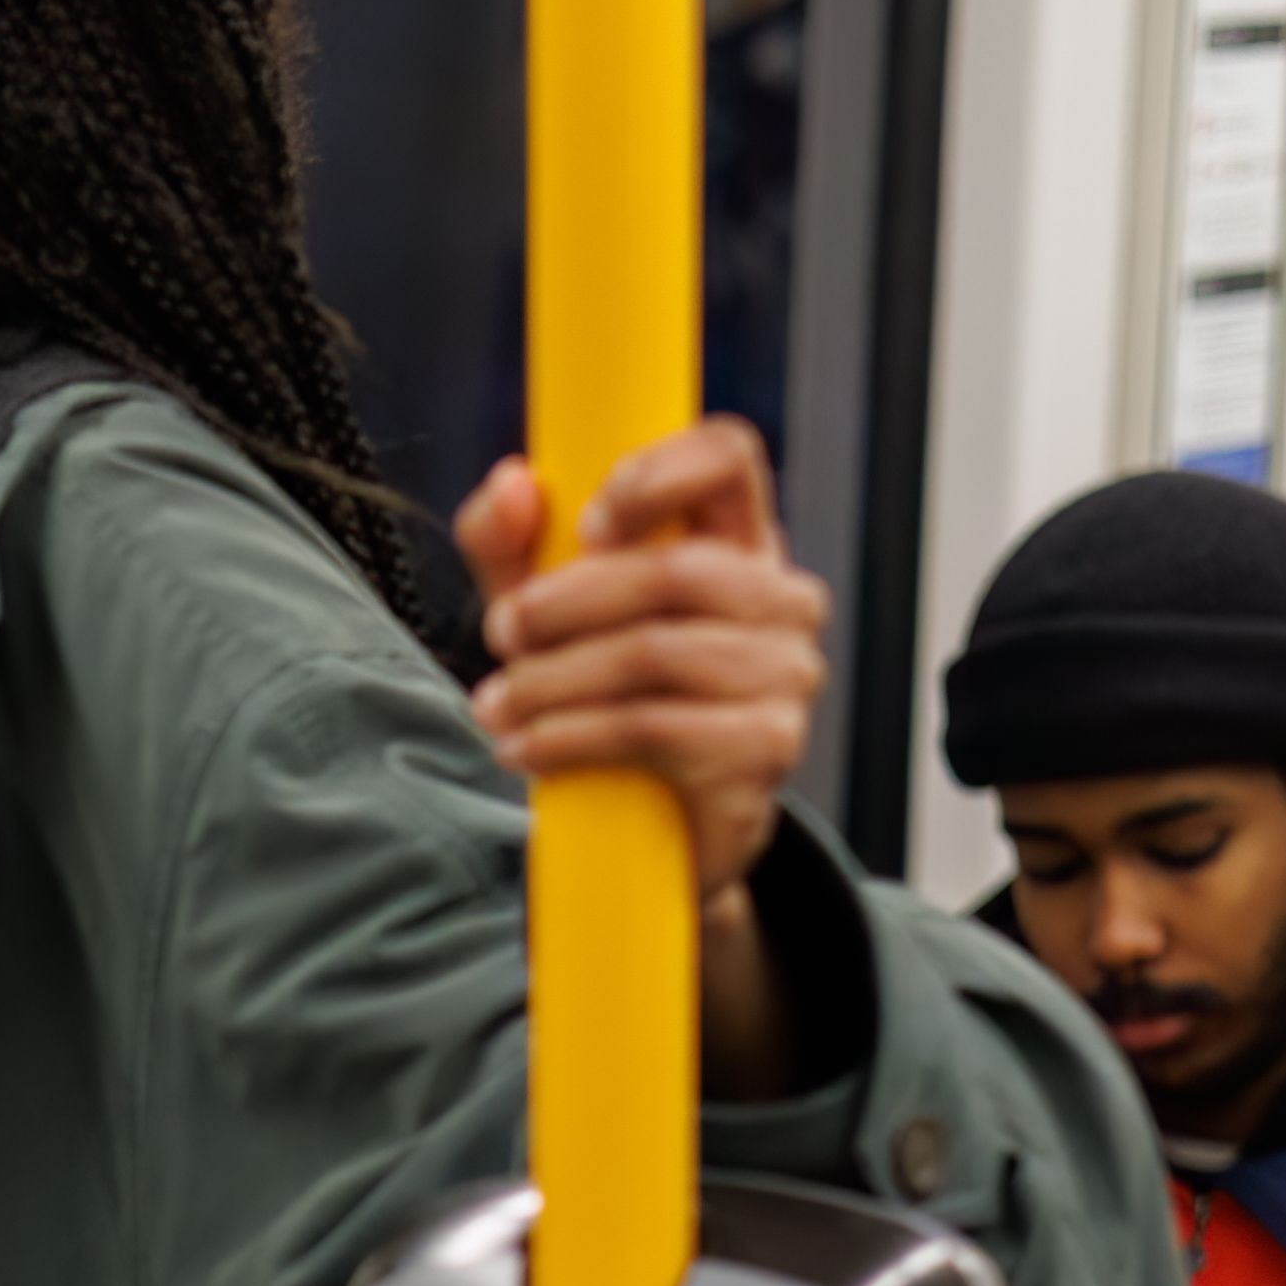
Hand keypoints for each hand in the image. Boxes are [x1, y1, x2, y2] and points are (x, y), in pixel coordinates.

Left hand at [461, 420, 834, 1095]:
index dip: (656, 475)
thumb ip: (509, 541)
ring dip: (554, 680)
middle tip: (501, 635)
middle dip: (565, 603)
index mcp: (738, 539)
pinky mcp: (765, 748)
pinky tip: (527, 749)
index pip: (730, 456)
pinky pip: (655, 727)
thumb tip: (510, 485)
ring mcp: (785, 674)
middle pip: (674, 571)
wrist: (646, 830)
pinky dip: (571, 737)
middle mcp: (781, 598)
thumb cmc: (602, 691)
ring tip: (500, 704)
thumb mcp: (542, 607)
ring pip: (655, 653)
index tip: (585, 526)